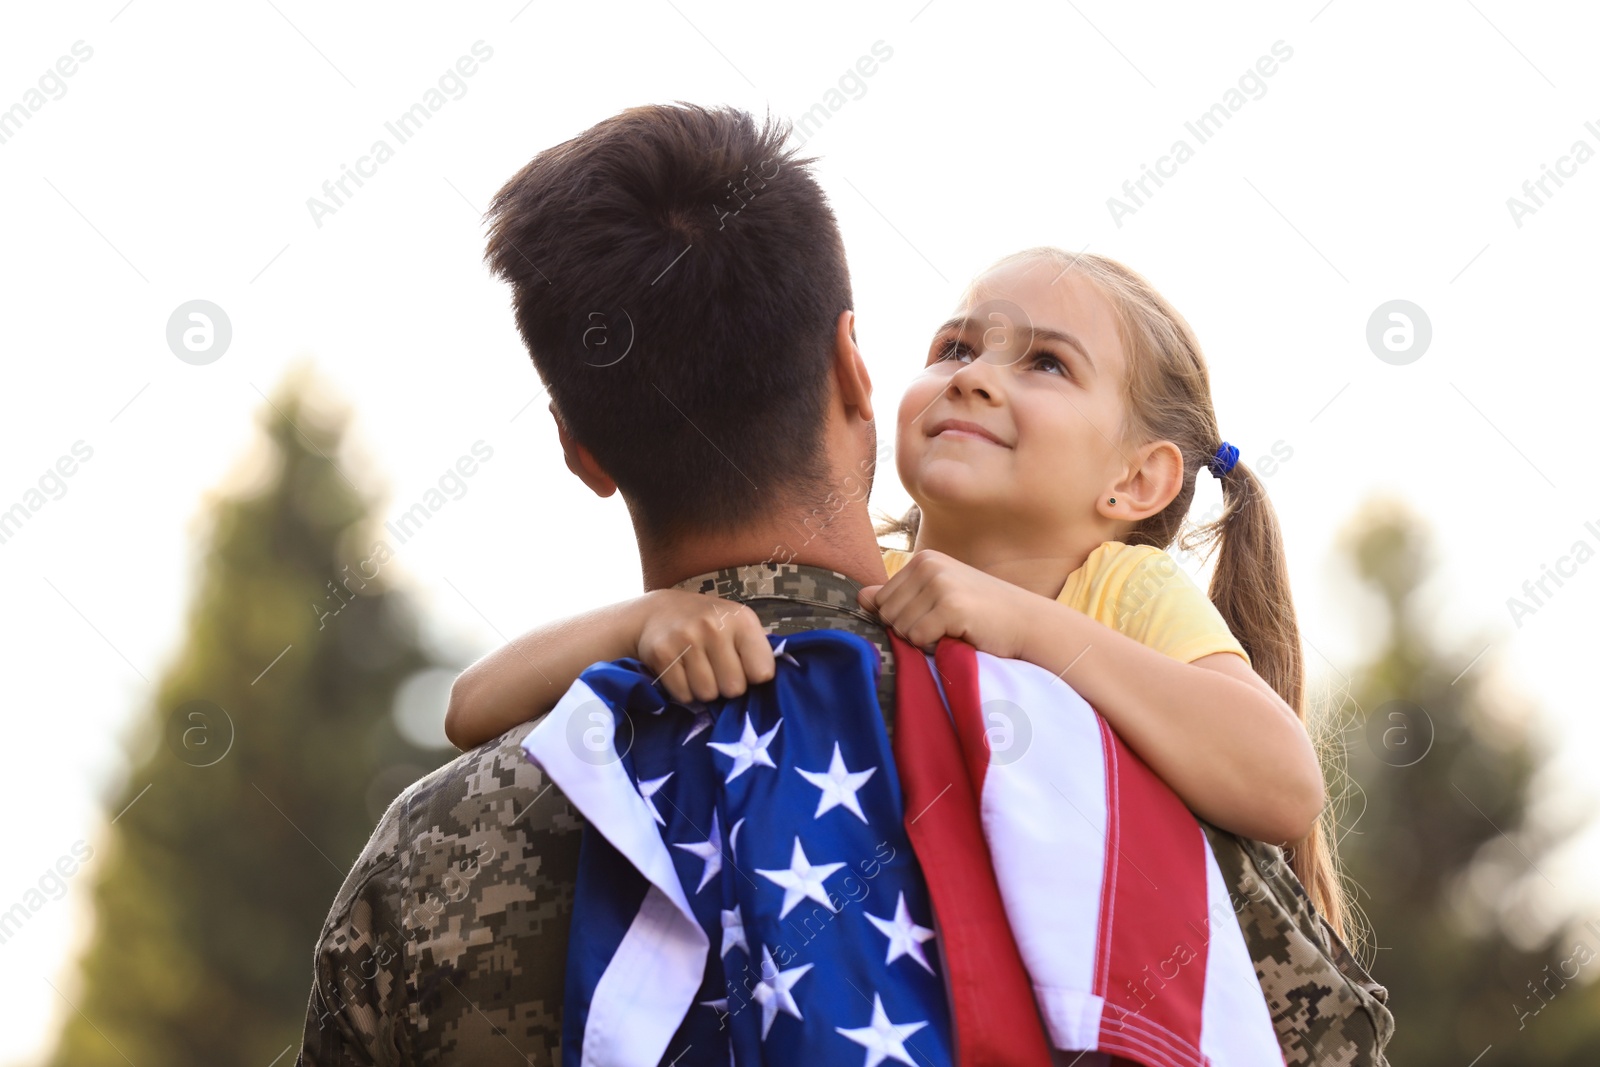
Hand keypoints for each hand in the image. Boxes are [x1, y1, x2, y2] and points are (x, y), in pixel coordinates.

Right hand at [633, 589, 775, 703]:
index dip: (753, 676)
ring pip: (708, 694)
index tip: (743, 667)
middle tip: (717, 670)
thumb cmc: (708, 622)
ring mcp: (686, 640)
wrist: (657, 611)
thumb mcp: (737, 623)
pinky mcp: (662, 655)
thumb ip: (757, 648)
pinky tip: (682, 672)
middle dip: (727, 686)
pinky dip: (684, 691)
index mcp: (741, 619)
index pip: (762, 673)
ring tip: (698, 669)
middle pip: (734, 688)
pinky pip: (684, 695)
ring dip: (704, 690)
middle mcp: (713, 627)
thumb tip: (779, 682)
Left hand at [858, 549, 1031, 656]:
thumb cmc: (981, 614)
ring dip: (924, 640)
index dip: (903, 619)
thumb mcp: (938, 597)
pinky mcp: (951, 606)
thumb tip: (860, 597)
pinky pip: (918, 639)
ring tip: (953, 631)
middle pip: (886, 614)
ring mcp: (940, 583)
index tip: (935, 618)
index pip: (881, 600)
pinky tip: (959, 636)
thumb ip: (900, 596)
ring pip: (900, 628)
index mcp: (923, 559)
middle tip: (944, 627)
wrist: (1027, 623)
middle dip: (910, 630)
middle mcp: (928, 564)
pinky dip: (935, 647)